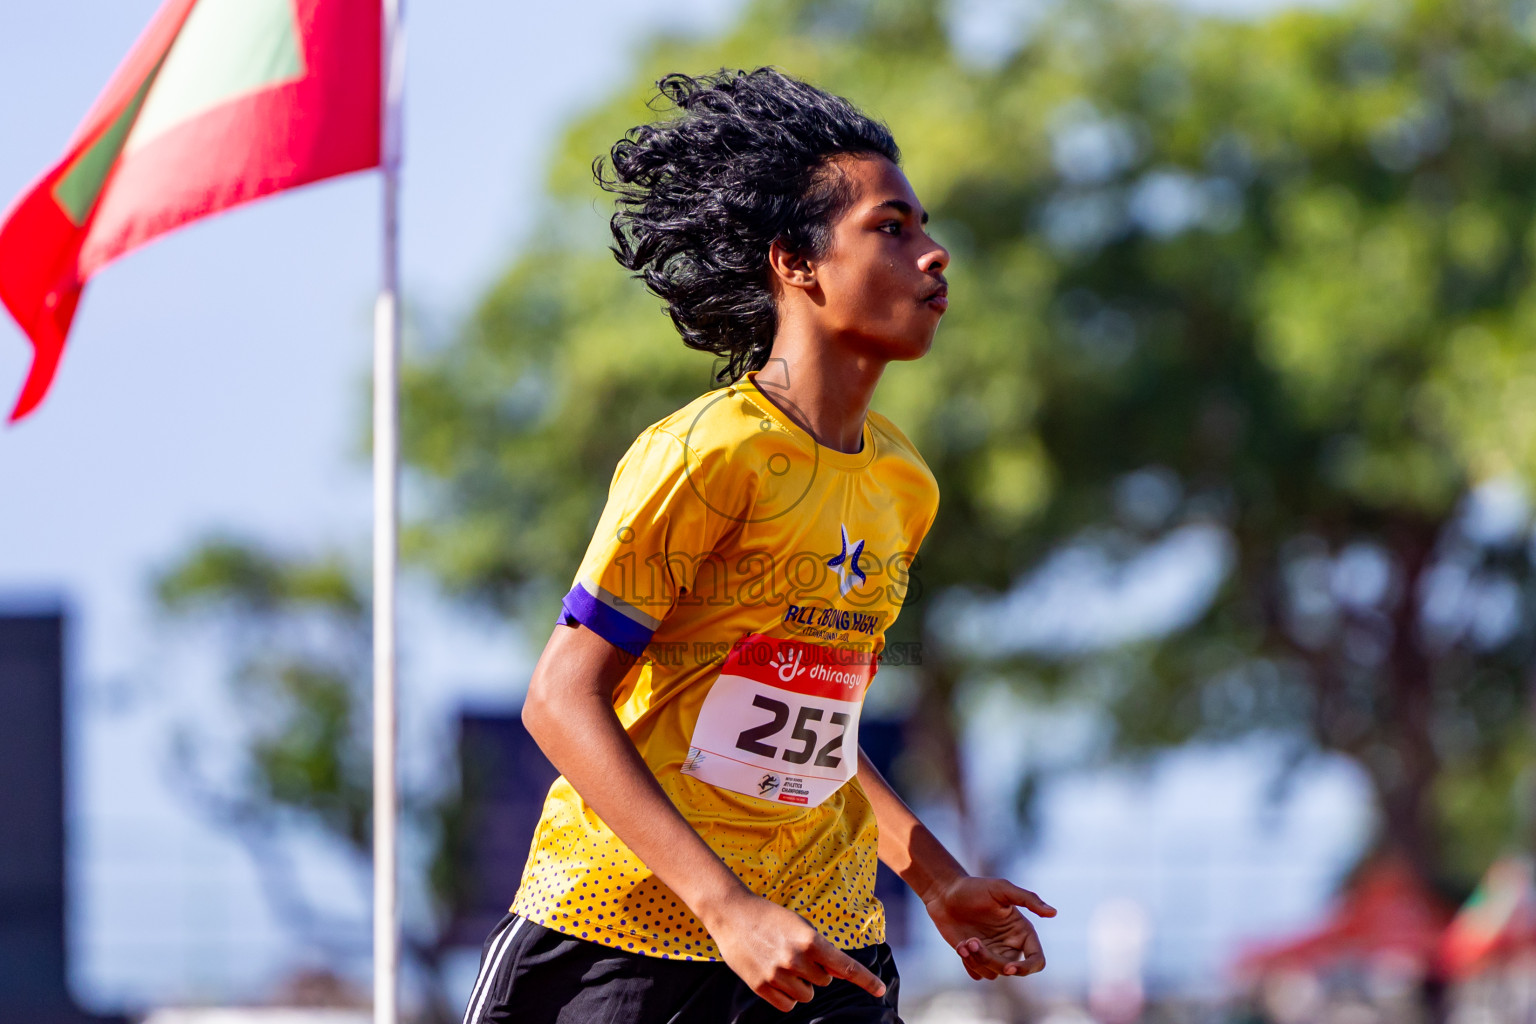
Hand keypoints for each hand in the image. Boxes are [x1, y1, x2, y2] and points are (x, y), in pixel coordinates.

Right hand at [704, 890, 887, 1011]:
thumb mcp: (799, 925)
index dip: (866, 980)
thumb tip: (836, 973)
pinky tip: (775, 977)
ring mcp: (777, 974)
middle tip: (796, 953)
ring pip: (807, 995)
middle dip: (816, 971)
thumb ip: (820, 949)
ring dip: (801, 984)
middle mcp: (796, 959)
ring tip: (783, 964)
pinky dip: (786, 996)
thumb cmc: (769, 917)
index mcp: (810, 940)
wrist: (732, 913)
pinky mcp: (761, 986)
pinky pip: (788, 1004)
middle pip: (824, 981)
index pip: (845, 966)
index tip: (881, 990)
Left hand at [923, 876, 1055, 980]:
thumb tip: (1053, 912)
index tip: (1008, 968)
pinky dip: (968, 964)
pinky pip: (978, 974)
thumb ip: (1027, 899)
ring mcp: (993, 953)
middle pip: (1009, 969)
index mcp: (1022, 931)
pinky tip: (960, 946)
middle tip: (971, 941)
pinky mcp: (976, 958)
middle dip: (989, 959)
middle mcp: (1010, 945)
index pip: (1036, 960)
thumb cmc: (974, 888)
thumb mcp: (1001, 889)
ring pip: (993, 974)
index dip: (1027, 968)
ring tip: (964, 942)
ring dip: (977, 960)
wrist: (945, 894)